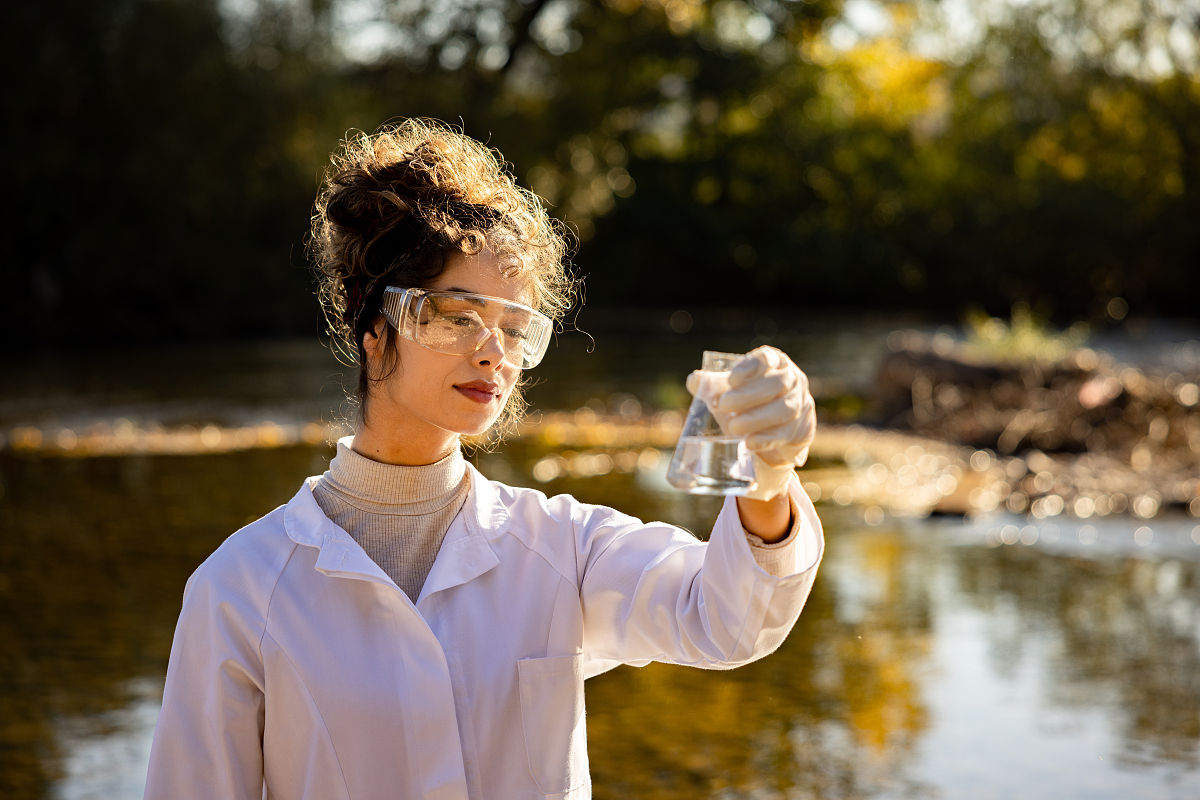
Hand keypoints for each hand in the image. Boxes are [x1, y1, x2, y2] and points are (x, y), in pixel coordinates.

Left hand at [687, 346, 815, 499]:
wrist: (772, 426)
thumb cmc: (747, 399)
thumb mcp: (730, 389)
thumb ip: (712, 384)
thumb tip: (694, 380)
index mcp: (774, 362)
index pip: (766, 358)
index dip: (750, 367)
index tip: (731, 379)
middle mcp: (791, 379)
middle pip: (777, 384)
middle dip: (749, 395)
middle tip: (723, 404)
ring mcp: (800, 403)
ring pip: (785, 409)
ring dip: (758, 418)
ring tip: (733, 426)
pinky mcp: (801, 428)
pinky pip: (786, 434)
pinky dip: (767, 439)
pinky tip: (749, 443)